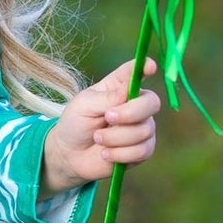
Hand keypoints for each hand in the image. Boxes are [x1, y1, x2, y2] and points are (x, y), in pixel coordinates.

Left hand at [42, 57, 160, 192]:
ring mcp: (141, 127)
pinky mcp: (142, 149)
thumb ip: (106, 98)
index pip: (137, 72)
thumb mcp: (84, 106)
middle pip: (152, 102)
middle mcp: (135, 104)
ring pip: (144, 130)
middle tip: (108, 117)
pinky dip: (120, 154)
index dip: (146, 67)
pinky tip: (106, 153)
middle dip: (130, 112)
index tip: (150, 66)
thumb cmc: (76, 123)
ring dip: (116, 138)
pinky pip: (143, 151)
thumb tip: (128, 89)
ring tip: (97, 138)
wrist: (70, 155)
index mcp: (119, 87)